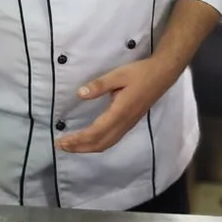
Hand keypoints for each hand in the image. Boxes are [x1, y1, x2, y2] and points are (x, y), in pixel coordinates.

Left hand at [55, 61, 175, 153]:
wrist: (162, 75)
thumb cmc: (140, 73)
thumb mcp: (118, 75)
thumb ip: (99, 85)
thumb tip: (80, 94)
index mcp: (120, 112)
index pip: (95, 132)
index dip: (77, 139)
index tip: (61, 140)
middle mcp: (124, 123)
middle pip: (99, 143)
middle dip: (79, 147)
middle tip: (60, 145)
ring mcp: (128, 125)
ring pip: (106, 144)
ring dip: (87, 148)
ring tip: (71, 146)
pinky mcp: (129, 123)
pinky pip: (111, 140)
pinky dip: (97, 144)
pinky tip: (89, 140)